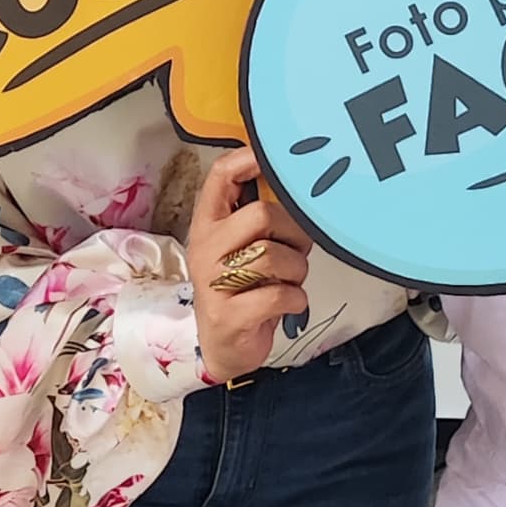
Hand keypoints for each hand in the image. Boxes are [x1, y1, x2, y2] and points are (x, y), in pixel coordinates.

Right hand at [187, 149, 312, 382]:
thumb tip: (298, 185)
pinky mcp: (230, 314)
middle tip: (296, 250)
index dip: (248, 159)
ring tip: (289, 280)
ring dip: (297, 270)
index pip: (220, 176)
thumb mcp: (243, 248)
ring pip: (275, 255)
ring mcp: (214, 282)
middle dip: (293, 232)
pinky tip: (288, 304)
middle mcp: (206, 247)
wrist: (222, 347)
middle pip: (261, 214)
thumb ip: (260, 218)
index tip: (271, 160)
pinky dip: (296, 299)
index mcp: (208, 224)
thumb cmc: (241, 290)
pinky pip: (281, 294)